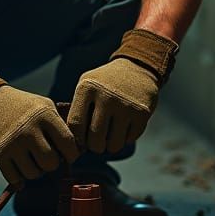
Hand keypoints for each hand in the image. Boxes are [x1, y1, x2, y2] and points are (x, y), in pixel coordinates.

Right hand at [0, 86, 79, 186]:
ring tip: (32, 160)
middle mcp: (29, 129)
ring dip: (35, 171)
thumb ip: (61, 124)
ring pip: (34, 174)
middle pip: (51, 163)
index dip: (72, 154)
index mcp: (45, 115)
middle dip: (51, 163)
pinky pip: (15, 178)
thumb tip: (80, 149)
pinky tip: (20, 169)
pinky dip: (19, 179)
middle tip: (46, 157)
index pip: (68, 144)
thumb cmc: (23, 106)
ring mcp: (13, 142)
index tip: (68, 155)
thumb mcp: (45, 105)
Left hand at [66, 29, 178, 153]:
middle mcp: (106, 96)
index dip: (77, 139)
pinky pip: (130, 139)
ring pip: (113, 144)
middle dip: (94, 147)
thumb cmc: (104, 82)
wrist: (136, 68)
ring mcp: (125, 105)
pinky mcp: (142, 112)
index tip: (80, 141)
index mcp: (87, 88)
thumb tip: (72, 142)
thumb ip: (76, 108)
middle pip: (95, 138)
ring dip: (110, 146)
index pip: (75, 124)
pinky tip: (123, 129)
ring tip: (108, 139)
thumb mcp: (86, 85)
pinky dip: (125, 140)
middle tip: (96, 144)